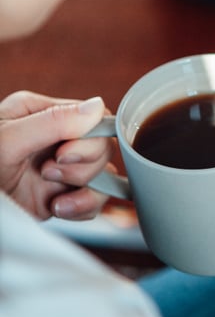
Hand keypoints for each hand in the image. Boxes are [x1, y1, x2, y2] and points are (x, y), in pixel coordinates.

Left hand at [0, 91, 112, 219]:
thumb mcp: (7, 142)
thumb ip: (52, 122)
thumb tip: (97, 106)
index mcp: (40, 114)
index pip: (93, 117)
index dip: (89, 139)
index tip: (63, 154)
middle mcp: (53, 140)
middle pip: (102, 148)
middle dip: (82, 167)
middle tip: (49, 174)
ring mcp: (59, 170)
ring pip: (103, 175)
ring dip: (84, 190)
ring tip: (54, 198)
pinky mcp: (61, 196)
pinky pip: (95, 200)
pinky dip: (83, 208)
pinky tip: (58, 210)